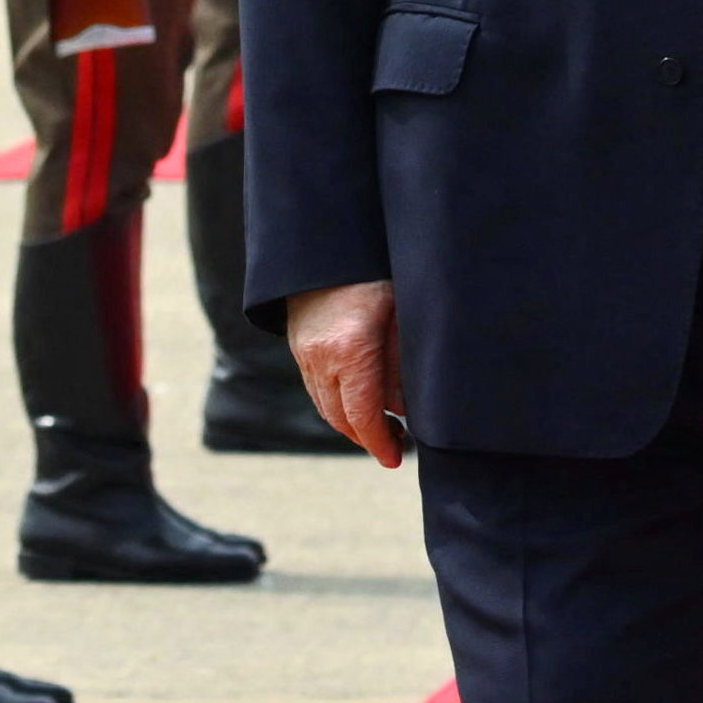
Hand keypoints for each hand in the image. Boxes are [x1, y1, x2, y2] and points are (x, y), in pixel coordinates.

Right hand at [284, 277, 408, 465]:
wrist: (327, 242)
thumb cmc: (374, 273)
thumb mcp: (400, 313)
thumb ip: (402, 362)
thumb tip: (404, 407)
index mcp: (351, 349)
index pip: (363, 415)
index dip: (379, 443)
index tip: (394, 460)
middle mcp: (321, 357)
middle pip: (341, 418)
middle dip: (367, 439)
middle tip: (395, 445)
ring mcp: (305, 354)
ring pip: (325, 407)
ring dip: (350, 424)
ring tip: (380, 427)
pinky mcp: (298, 347)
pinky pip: (316, 389)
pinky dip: (336, 404)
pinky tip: (357, 402)